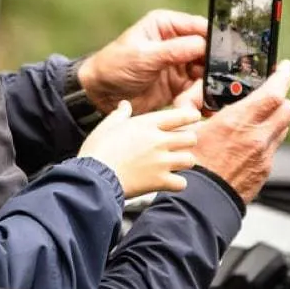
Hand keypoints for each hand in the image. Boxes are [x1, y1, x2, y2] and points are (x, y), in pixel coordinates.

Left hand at [78, 10, 207, 115]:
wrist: (99, 95)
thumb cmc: (114, 66)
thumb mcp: (144, 56)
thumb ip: (174, 50)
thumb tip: (203, 45)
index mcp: (166, 25)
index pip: (199, 27)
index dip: (213, 41)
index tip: (224, 57)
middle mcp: (177, 42)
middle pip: (207, 53)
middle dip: (209, 70)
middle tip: (207, 85)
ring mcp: (179, 64)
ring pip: (205, 74)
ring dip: (201, 89)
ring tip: (187, 101)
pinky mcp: (178, 85)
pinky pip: (196, 90)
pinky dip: (195, 99)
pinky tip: (187, 107)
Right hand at [78, 101, 200, 198]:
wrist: (95, 177)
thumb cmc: (98, 150)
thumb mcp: (107, 126)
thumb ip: (120, 114)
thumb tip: (124, 105)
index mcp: (147, 124)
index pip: (180, 116)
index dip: (191, 116)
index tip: (194, 118)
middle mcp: (159, 141)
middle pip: (191, 138)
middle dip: (187, 142)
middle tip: (179, 146)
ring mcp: (161, 162)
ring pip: (189, 160)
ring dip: (183, 162)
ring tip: (175, 164)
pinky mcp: (159, 181)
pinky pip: (181, 183)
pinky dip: (177, 183)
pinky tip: (169, 182)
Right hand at [192, 60, 289, 202]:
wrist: (198, 201)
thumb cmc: (190, 165)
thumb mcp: (187, 127)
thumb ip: (196, 105)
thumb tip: (200, 93)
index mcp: (237, 121)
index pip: (274, 92)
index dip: (283, 76)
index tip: (284, 67)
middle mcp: (256, 137)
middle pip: (288, 109)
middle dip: (283, 98)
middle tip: (272, 94)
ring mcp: (263, 156)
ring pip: (282, 129)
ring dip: (274, 120)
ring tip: (254, 121)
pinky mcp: (264, 171)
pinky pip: (272, 149)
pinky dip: (264, 141)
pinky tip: (246, 145)